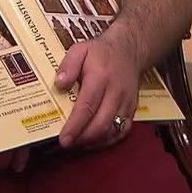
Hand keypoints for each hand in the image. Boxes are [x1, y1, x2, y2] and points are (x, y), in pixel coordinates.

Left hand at [53, 33, 140, 149]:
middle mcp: (116, 92)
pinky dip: (108, 139)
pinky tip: (95, 140)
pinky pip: (123, 130)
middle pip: (101, 123)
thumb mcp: (80, 49)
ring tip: (78, 142)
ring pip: (112, 130)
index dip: (75, 126)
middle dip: (82, 137)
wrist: (129, 50)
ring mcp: (126, 102)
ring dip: (94, 140)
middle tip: (68, 143)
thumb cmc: (101, 52)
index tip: (64, 138)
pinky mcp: (132, 108)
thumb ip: (68, 65)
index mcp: (100, 77)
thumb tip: (59, 85)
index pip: (87, 107)